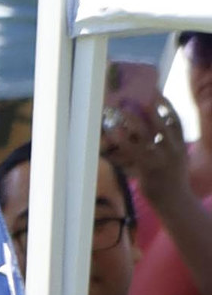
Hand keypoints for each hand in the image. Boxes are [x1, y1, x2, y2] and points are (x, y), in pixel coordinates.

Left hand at [103, 93, 190, 218]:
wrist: (174, 202)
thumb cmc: (172, 180)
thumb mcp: (177, 159)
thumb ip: (168, 145)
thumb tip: (153, 132)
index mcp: (180, 145)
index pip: (176, 120)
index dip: (166, 106)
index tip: (157, 93)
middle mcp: (172, 149)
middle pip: (160, 123)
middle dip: (150, 108)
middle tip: (137, 96)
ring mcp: (160, 158)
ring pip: (145, 134)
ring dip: (133, 120)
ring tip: (122, 111)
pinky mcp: (148, 168)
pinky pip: (133, 150)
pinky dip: (122, 140)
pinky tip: (113, 132)